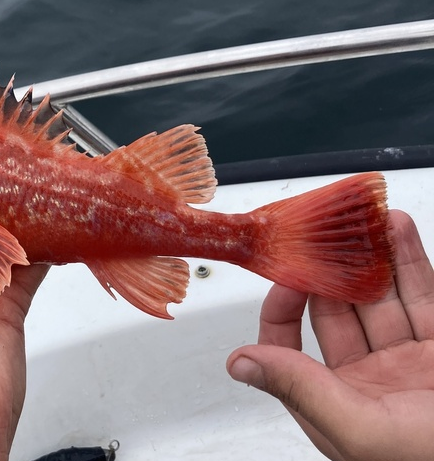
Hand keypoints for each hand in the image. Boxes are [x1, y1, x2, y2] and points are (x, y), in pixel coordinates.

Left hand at [227, 210, 433, 460]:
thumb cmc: (430, 460)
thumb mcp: (362, 428)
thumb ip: (301, 388)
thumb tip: (240, 362)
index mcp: (332, 403)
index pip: (286, 345)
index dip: (282, 306)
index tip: (289, 273)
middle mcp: (365, 380)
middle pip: (335, 312)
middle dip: (329, 269)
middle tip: (326, 232)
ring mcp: (405, 363)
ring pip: (379, 298)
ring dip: (372, 257)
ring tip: (365, 219)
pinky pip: (421, 298)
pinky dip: (410, 262)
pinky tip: (398, 232)